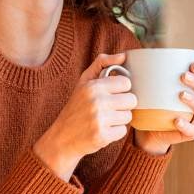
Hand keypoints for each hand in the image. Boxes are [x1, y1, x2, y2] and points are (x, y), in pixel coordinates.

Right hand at [33, 52, 136, 180]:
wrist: (61, 137)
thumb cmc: (76, 107)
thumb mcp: (84, 81)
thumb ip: (102, 63)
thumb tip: (123, 55)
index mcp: (93, 86)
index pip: (126, 83)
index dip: (121, 89)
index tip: (112, 94)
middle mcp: (96, 101)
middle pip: (131, 100)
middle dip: (123, 105)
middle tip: (109, 108)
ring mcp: (99, 120)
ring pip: (128, 116)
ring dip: (119, 119)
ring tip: (104, 119)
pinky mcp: (102, 136)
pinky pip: (123, 131)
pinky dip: (115, 132)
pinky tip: (103, 130)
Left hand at [134, 55, 193, 153]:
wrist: (152, 127)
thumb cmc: (157, 100)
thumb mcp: (157, 83)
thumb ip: (157, 69)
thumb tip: (147, 52)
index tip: (192, 64)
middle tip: (183, 76)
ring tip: (181, 94)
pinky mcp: (191, 133)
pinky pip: (192, 130)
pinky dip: (186, 125)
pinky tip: (177, 120)